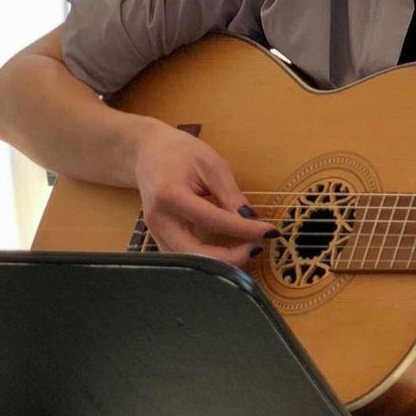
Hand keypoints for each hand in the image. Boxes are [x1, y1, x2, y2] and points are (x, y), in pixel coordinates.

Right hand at [129, 119, 276, 266]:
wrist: (147, 153)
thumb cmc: (180, 152)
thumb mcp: (211, 165)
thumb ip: (231, 195)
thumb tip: (252, 221)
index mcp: (170, 196)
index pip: (213, 221)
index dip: (244, 230)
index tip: (269, 232)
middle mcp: (159, 220)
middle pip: (197, 254)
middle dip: (231, 257)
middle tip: (257, 246)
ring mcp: (155, 233)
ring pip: (190, 263)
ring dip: (221, 262)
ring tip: (245, 248)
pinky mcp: (159, 240)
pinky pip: (185, 259)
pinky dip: (208, 260)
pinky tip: (227, 251)